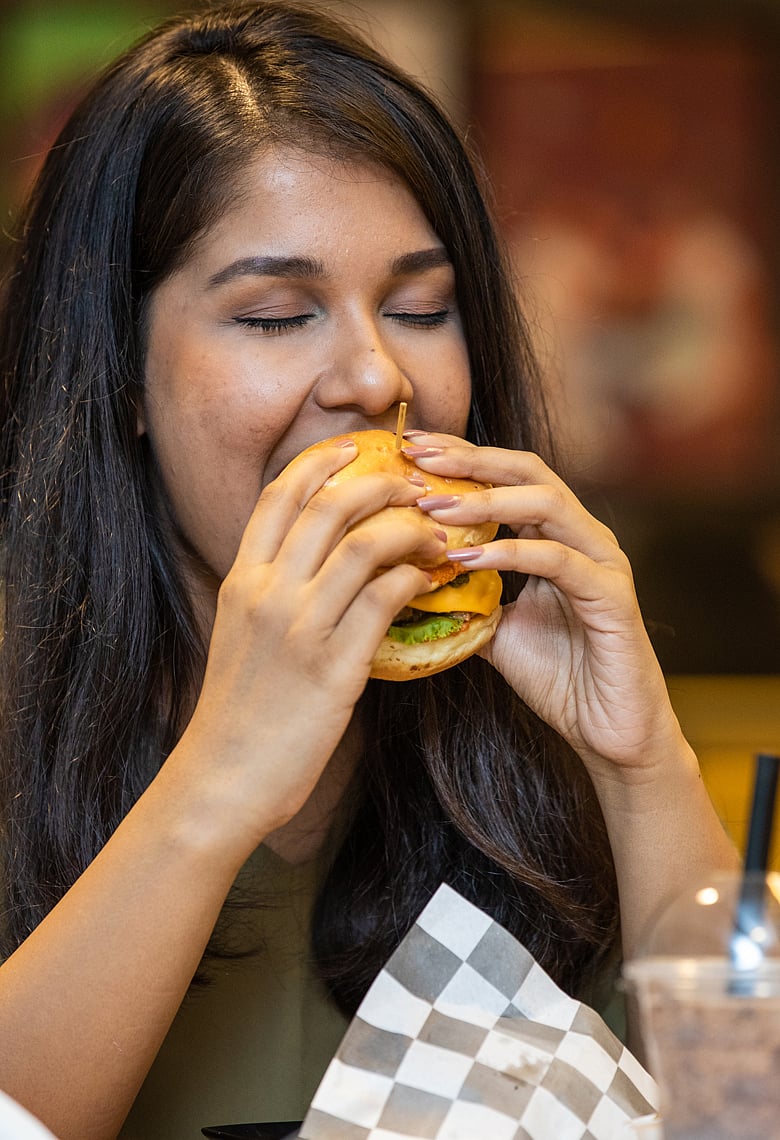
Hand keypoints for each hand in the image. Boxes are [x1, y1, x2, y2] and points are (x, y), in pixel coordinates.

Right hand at [171, 438, 446, 844]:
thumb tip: (315, 558)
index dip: (319, 462)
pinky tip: (429, 579)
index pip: (280, 496)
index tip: (354, 448)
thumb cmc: (239, 709)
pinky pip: (384, 598)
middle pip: (329, 506)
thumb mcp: (241, 634)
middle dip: (379, 483)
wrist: (225, 776)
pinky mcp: (334, 666)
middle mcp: (267, 593)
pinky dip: (413, 577)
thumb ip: (271, 590)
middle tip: (413, 486)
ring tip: (435, 533)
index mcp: (242, 580)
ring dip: (409, 528)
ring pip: (364, 544)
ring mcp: (299, 627)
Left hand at [408, 433, 683, 778]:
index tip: (409, 449)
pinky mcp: (612, 595)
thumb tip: (402, 584)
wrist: (607, 732)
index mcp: (556, 536)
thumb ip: (462, 599)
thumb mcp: (494, 630)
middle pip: (528, 471)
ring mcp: (602, 561)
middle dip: (470, 460)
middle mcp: (583, 537)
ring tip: (433, 506)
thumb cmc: (558, 677)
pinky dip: (511, 553)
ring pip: (547, 503)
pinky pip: (558, 560)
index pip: (507, 476)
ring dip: (485, 500)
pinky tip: (468, 557)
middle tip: (418, 456)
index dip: (460, 458)